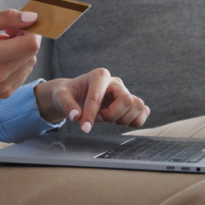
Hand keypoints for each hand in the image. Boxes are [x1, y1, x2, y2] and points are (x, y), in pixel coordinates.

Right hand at [0, 10, 40, 99]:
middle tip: (7, 33)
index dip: (31, 31)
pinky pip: (24, 73)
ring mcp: (3, 88)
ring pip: (30, 63)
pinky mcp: (5, 93)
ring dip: (22, 51)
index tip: (18, 25)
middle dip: (25, 39)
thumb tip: (33, 17)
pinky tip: (1, 58)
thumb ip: (8, 17)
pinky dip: (18, 63)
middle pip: (32, 53)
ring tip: (1, 46)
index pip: (31, 44)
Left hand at [33, 69, 149, 132]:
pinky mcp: (129, 102)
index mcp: (99, 76)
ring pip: (138, 106)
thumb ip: (67, 106)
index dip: (91, 114)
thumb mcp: (61, 97)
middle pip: (127, 100)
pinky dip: (135, 120)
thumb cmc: (68, 93)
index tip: (84, 128)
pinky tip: (120, 122)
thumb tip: (76, 117)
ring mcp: (124, 92)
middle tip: (99, 118)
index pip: (99, 96)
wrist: (74, 94)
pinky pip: (143, 111)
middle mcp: (115, 82)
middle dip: (112, 115)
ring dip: (123, 118)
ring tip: (108, 118)